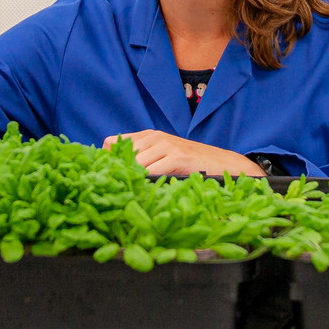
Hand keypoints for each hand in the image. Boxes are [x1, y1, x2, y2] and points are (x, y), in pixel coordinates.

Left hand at [103, 130, 265, 176]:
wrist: (221, 162)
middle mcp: (155, 137)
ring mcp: (166, 146)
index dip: (107, 160)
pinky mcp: (177, 158)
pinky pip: (152, 171)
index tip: (108, 177)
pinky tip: (148, 191)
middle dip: (117, 173)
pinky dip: (147, 182)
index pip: (111, 142)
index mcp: (148, 135)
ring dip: (131, 180)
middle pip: (120, 154)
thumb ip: (142, 160)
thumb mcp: (163, 156)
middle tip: (116, 190)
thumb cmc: (190, 163)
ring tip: (131, 193)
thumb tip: (115, 176)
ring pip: (135, 164)